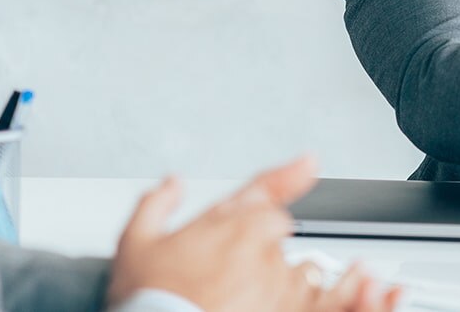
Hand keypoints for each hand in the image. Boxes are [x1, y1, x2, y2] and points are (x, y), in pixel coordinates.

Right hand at [107, 156, 402, 311]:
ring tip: (249, 298)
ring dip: (286, 280)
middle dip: (262, 249)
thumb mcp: (135, 242)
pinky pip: (322, 299)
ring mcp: (280, 281)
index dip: (291, 175)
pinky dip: (324, 299)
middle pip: (280, 236)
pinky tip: (318, 299)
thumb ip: (155, 205)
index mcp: (233, 222)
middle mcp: (264, 247)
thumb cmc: (151, 297)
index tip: (310, 162)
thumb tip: (170, 184)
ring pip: (302, 271)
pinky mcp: (289, 308)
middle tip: (231, 274)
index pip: (267, 193)